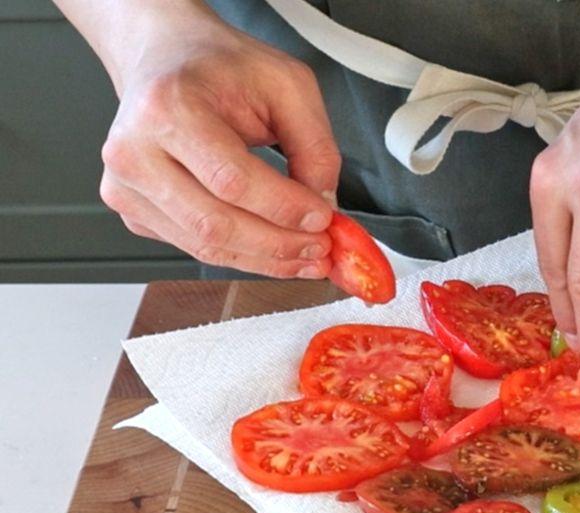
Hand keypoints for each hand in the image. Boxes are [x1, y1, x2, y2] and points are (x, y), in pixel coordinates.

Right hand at [97, 10, 340, 277]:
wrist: (164, 58)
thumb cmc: (218, 66)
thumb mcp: (287, 85)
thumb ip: (314, 146)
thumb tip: (324, 204)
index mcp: (167, 109)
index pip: (231, 180)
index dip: (284, 208)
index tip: (324, 218)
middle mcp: (134, 151)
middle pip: (216, 224)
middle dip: (280, 245)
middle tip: (322, 247)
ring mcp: (126, 185)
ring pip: (206, 246)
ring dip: (265, 259)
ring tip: (307, 256)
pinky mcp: (132, 210)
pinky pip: (195, 248)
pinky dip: (243, 256)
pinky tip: (274, 250)